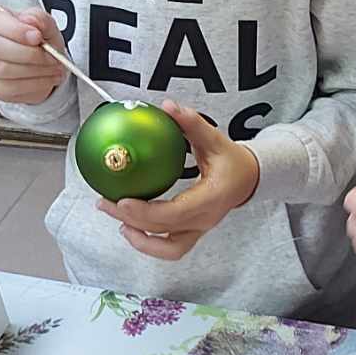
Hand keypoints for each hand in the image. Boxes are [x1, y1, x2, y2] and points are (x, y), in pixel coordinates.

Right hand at [0, 5, 67, 104]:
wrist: (38, 60)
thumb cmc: (34, 38)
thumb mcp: (43, 23)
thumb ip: (38, 18)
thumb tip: (30, 21)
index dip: (16, 31)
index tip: (38, 37)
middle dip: (29, 54)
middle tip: (51, 57)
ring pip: (2, 71)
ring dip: (34, 71)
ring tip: (54, 68)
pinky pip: (8, 89)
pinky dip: (33, 85)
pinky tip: (47, 79)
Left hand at [97, 100, 256, 259]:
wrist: (249, 179)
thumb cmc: (233, 160)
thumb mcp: (215, 139)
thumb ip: (191, 123)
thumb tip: (168, 106)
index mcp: (211, 199)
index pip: (175, 213)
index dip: (146, 212)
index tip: (122, 201)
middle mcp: (205, 219)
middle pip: (163, 229)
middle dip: (130, 219)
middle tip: (106, 203)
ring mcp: (200, 230)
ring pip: (167, 248)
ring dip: (140, 239)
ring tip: (117, 221)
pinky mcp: (193, 233)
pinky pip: (170, 247)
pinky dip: (149, 242)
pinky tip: (130, 227)